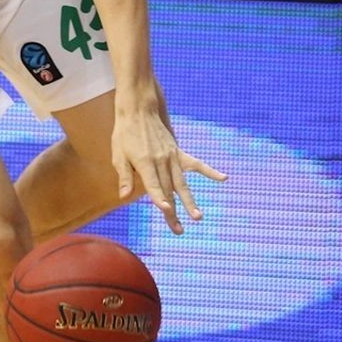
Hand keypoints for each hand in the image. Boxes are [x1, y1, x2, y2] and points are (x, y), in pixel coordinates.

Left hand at [112, 98, 226, 234]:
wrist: (139, 111)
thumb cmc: (125, 134)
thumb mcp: (118, 154)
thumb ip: (123, 175)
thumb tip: (123, 196)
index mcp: (145, 163)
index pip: (154, 185)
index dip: (159, 198)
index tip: (167, 210)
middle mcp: (161, 161)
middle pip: (168, 190)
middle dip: (173, 212)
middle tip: (178, 230)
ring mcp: (172, 157)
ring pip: (182, 183)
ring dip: (189, 201)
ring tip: (198, 217)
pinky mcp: (178, 152)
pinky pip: (196, 163)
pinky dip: (210, 171)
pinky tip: (224, 178)